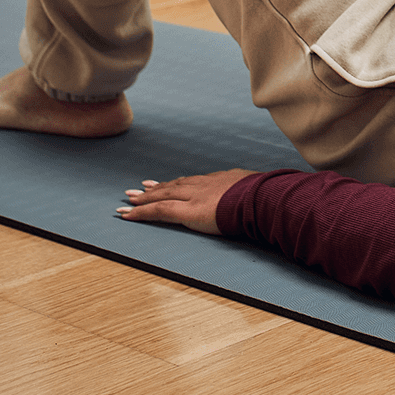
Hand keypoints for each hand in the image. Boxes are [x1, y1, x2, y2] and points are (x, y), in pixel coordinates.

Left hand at [116, 169, 257, 234]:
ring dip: (144, 198)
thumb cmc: (266, 197)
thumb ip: (253, 192)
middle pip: (174, 185)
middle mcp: (204, 184)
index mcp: (221, 180)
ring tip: (130, 199)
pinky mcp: (188, 211)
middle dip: (155, 188)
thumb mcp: (260, 190)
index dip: (177, 183)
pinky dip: (142, 212)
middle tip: (138, 189)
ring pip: (162, 195)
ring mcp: (194, 196)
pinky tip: (128, 214)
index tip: (167, 183)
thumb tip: (263, 194)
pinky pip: (159, 211)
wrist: (262, 198)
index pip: (193, 181)